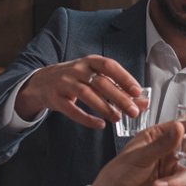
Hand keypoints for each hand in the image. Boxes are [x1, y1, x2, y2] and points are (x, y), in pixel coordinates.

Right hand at [15, 55, 141, 128]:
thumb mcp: (94, 78)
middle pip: (100, 82)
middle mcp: (77, 69)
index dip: (124, 78)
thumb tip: (143, 102)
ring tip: (118, 118)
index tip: (137, 91)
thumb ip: (118, 89)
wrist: (42, 82)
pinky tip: (100, 125)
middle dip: (119, 97)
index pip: (109, 66)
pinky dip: (87, 119)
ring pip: (86, 95)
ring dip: (104, 107)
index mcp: (89, 61)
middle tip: (133, 111)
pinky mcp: (56, 99)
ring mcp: (64, 83)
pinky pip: (72, 110)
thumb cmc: (76, 79)